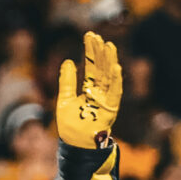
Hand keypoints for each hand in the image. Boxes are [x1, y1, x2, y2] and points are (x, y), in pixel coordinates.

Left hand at [54, 32, 121, 150]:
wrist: (74, 144)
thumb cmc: (70, 126)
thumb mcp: (64, 99)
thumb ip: (67, 82)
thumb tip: (67, 61)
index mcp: (90, 89)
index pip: (92, 65)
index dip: (91, 51)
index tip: (89, 35)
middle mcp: (100, 92)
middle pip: (101, 68)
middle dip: (100, 52)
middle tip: (96, 36)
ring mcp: (106, 100)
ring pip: (109, 77)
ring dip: (109, 61)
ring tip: (108, 45)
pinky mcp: (110, 109)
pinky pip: (115, 93)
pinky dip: (116, 80)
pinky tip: (116, 67)